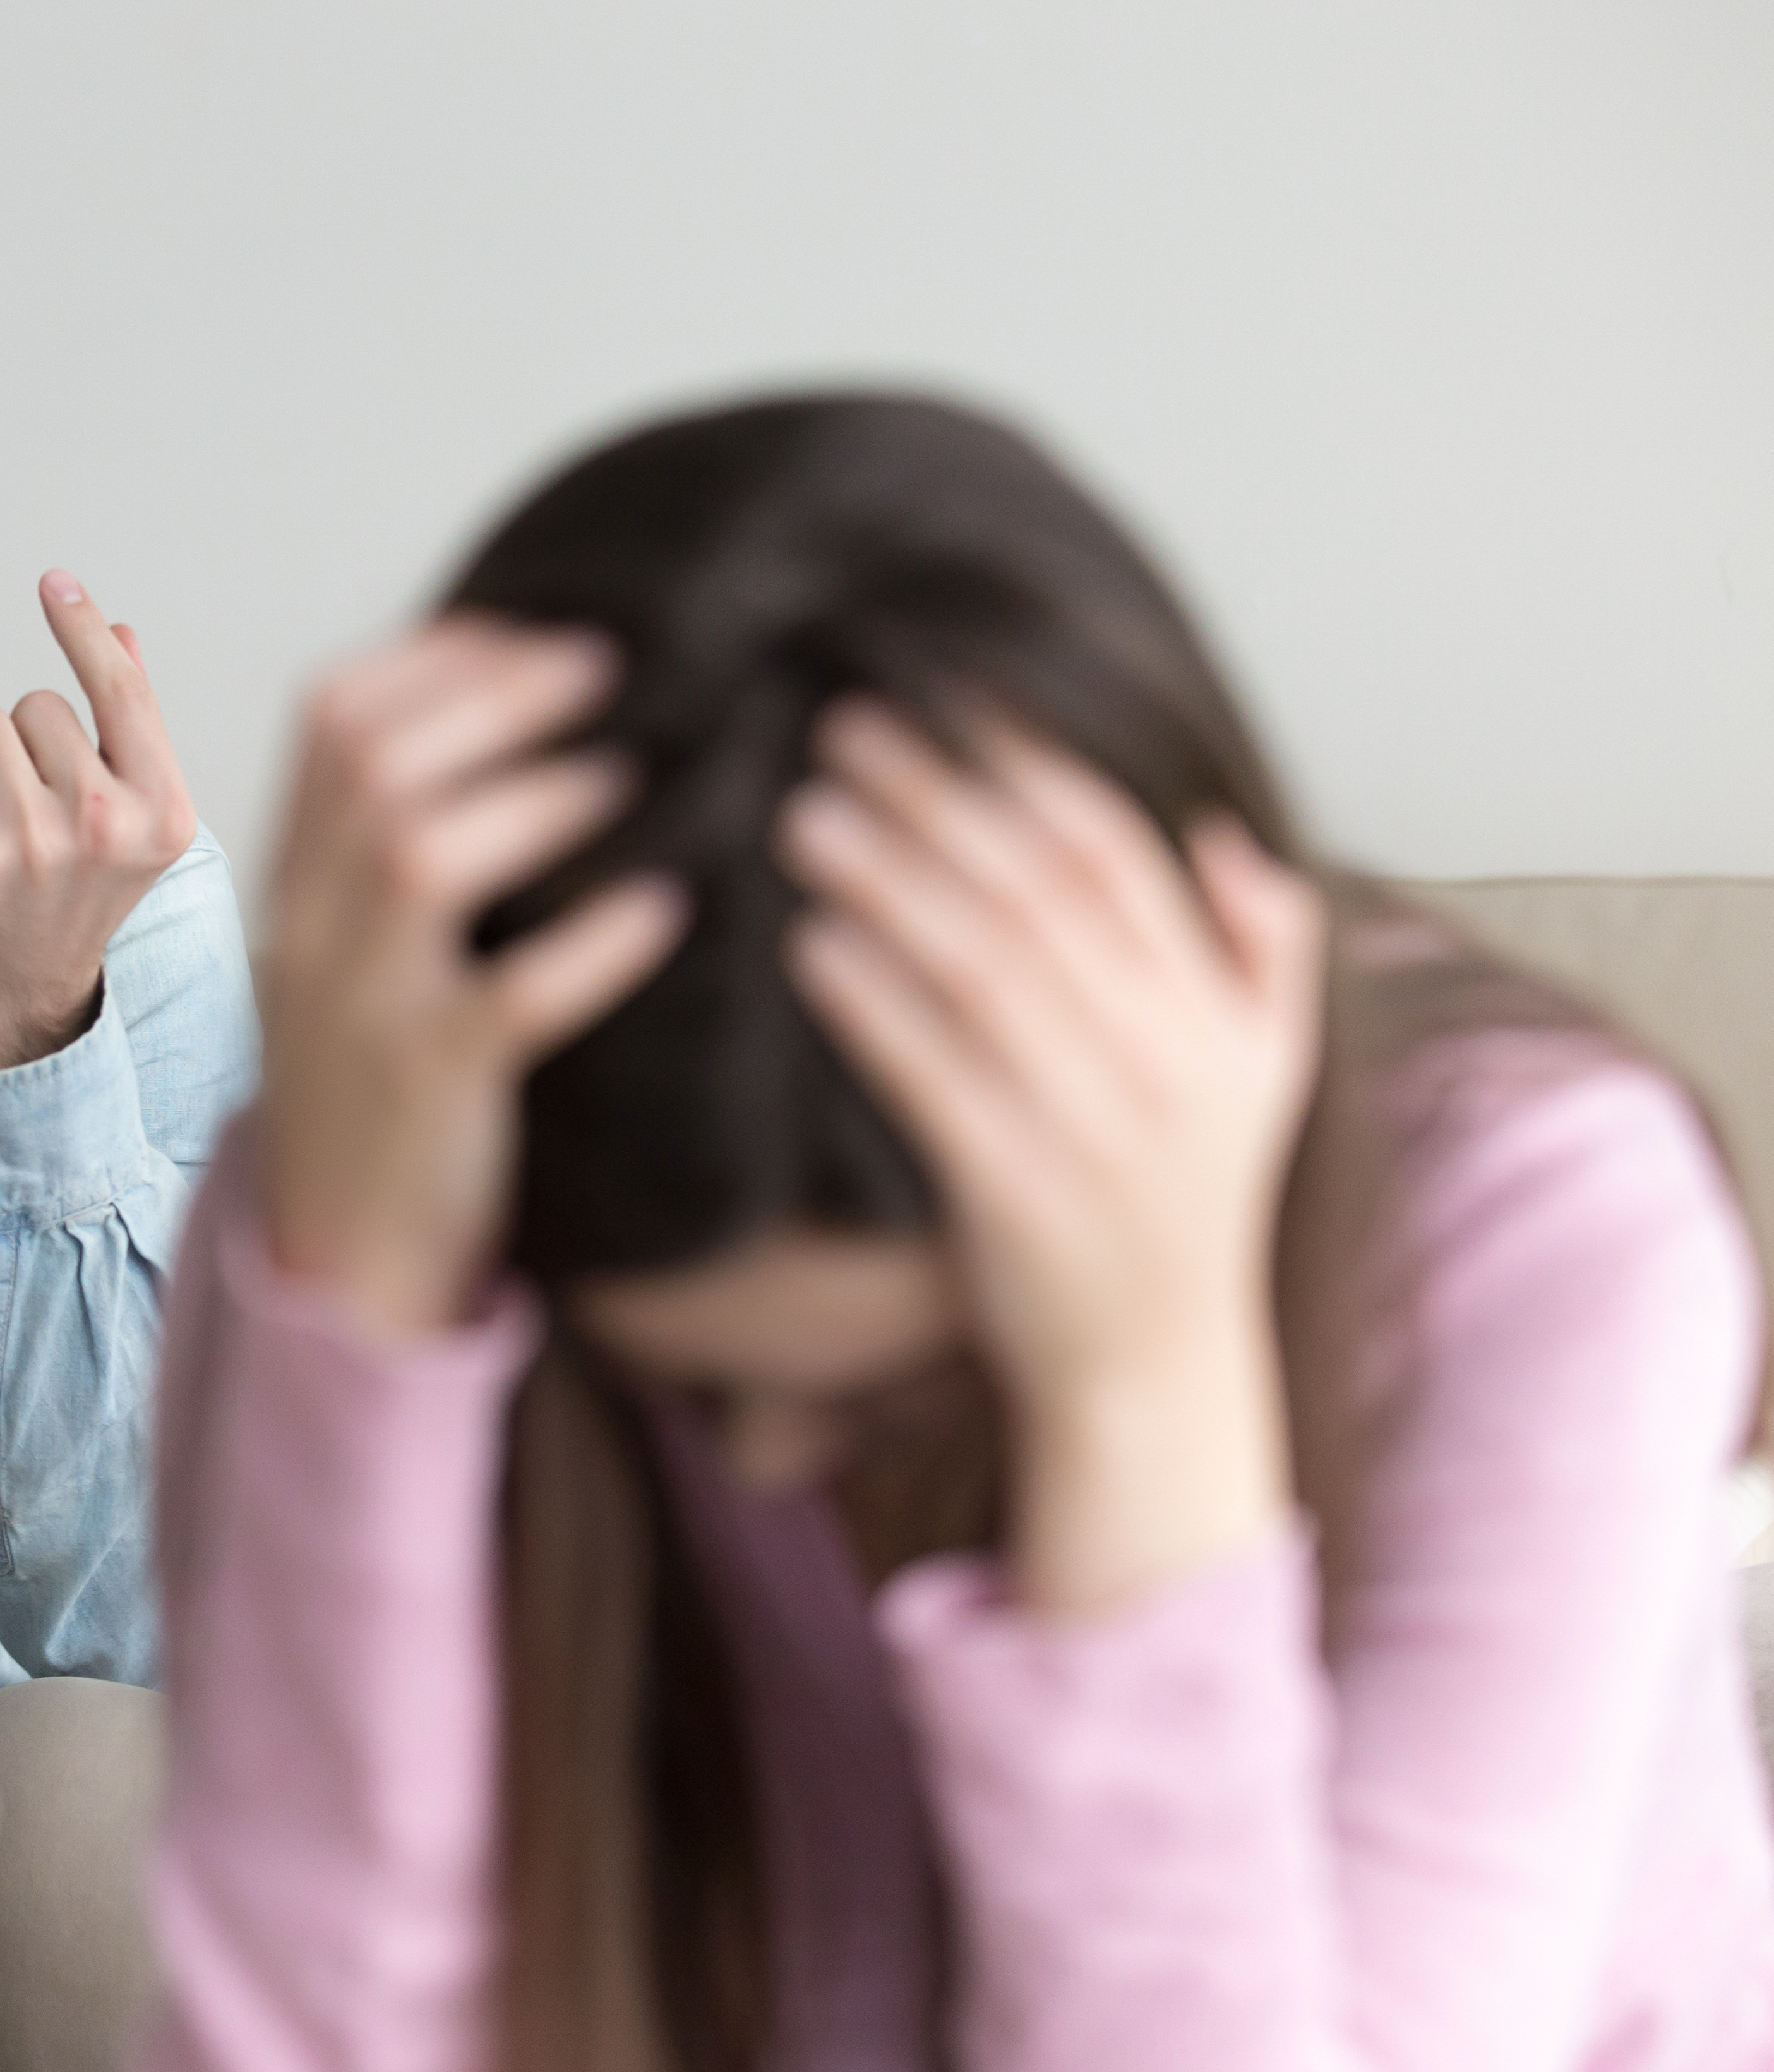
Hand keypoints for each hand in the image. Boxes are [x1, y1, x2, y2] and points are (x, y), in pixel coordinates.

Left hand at [0, 570, 201, 1075]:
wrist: (19, 1007)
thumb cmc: (66, 903)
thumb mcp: (124, 821)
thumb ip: (128, 728)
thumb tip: (123, 632)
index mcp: (164, 812)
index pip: (120, 689)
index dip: (83, 628)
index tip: (54, 581)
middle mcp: (111, 825)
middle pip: (37, 705)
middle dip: (19, 742)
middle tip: (27, 815)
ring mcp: (41, 843)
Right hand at [258, 621, 683, 1334]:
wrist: (329, 1256)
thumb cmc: (368, 1086)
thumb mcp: (345, 955)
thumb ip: (382, 853)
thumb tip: (489, 715)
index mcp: (292, 884)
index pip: (327, 719)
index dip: (431, 655)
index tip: (528, 626)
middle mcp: (311, 931)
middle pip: (371, 761)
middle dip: (491, 692)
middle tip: (606, 663)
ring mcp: (361, 1009)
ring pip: (418, 858)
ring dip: (533, 796)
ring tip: (629, 773)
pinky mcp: (429, 1086)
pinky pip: (511, 998)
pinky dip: (594, 944)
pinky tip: (667, 911)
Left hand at [777, 701, 1325, 1610]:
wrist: (1154, 1373)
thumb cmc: (1183, 1209)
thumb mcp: (1263, 1078)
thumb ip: (1267, 951)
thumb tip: (1230, 837)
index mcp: (1213, 1013)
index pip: (1116, 852)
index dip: (1028, 763)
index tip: (944, 697)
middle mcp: (1163, 1055)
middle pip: (1033, 889)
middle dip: (934, 798)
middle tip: (841, 729)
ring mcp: (1093, 1124)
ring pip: (981, 968)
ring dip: (888, 880)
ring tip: (804, 816)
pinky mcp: (1016, 1192)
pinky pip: (934, 1077)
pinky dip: (872, 1006)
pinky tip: (810, 947)